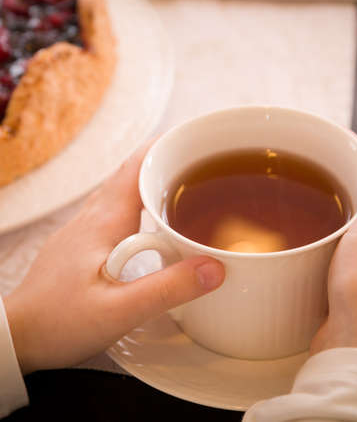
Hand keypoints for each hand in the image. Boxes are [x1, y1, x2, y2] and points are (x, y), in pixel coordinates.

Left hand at [4, 141, 224, 374]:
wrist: (18, 336)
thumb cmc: (59, 321)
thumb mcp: (120, 311)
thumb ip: (168, 289)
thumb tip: (215, 268)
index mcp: (105, 219)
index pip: (139, 165)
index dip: (170, 147)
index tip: (199, 142)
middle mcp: (95, 215)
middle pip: (135, 171)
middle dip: (170, 160)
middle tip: (205, 163)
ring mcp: (88, 226)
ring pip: (127, 188)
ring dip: (157, 179)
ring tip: (189, 184)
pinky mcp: (87, 240)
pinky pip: (120, 207)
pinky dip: (144, 200)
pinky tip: (157, 219)